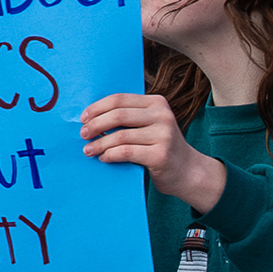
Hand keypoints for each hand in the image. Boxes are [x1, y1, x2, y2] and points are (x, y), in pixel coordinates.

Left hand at [83, 90, 223, 208]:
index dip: (98, 107)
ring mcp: (164, 135)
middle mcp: (162, 116)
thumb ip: (131, 118)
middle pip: (118, 115)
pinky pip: (126, 152)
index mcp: (157, 103)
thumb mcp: (151, 125)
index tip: (83, 118)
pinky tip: (104, 158)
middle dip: (96, 125)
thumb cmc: (162, 148)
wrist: (189, 172)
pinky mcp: (160, 155)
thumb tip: (93, 118)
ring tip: (89, 150)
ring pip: (120, 136)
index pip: (120, 99)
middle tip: (83, 134)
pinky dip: (110, 155)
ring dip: (100, 143)